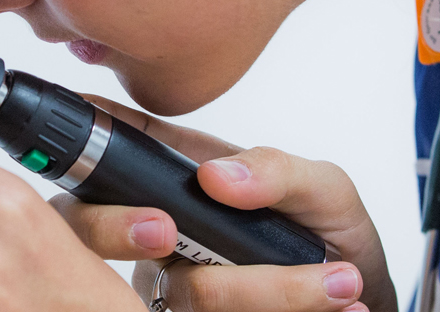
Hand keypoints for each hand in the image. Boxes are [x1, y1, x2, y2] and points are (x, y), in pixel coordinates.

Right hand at [51, 96, 395, 311]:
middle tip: (167, 232)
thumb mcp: (322, 188)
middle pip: (92, 227)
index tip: (96, 145)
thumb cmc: (327, 234)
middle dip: (115, 229)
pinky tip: (335, 306)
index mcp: (180, 176)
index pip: (111, 149)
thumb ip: (276, 171)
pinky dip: (282, 310)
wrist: (358, 295)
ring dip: (270, 290)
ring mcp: (170, 283)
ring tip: (338, 283)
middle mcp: (161, 230)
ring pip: (183, 291)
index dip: (82, 147)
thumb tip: (215, 177)